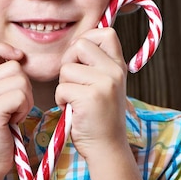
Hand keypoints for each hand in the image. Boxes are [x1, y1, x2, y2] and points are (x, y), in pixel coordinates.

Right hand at [0, 43, 32, 178]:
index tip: (17, 57)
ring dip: (25, 99)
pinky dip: (24, 108)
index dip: (3, 48)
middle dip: (24, 86)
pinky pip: (20, 95)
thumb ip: (0, 81)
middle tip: (15, 106)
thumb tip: (19, 58)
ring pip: (20, 80)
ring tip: (14, 114)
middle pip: (13, 66)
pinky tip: (14, 121)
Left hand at [55, 27, 128, 160]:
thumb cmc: (99, 115)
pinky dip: (61, 100)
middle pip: (80, 44)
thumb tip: (77, 43)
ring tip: (76, 100)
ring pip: (66, 68)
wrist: (107, 147)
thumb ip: (96, 63)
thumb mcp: (106, 84)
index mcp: (119, 65)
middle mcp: (115, 71)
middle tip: (75, 82)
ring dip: (64, 85)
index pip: (105, 32)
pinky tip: (74, 110)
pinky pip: (61, 87)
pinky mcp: (90, 97)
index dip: (87, 39)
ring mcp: (104, 83)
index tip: (82, 59)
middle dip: (69, 61)